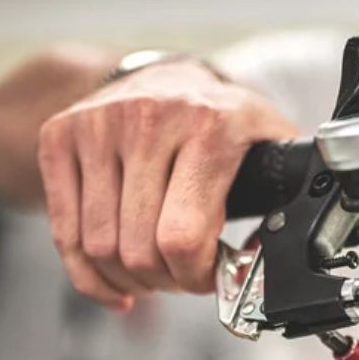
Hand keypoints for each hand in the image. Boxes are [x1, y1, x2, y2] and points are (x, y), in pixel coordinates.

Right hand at [37, 59, 296, 309]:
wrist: (164, 75)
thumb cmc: (221, 121)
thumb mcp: (269, 144)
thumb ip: (291, 193)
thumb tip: (297, 251)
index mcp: (210, 126)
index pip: (184, 237)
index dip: (197, 276)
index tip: (211, 276)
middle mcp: (149, 120)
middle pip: (139, 250)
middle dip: (166, 281)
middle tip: (182, 278)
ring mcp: (98, 127)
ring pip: (99, 247)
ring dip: (128, 280)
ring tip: (153, 275)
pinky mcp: (60, 137)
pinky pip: (64, 234)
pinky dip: (87, 276)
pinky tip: (114, 284)